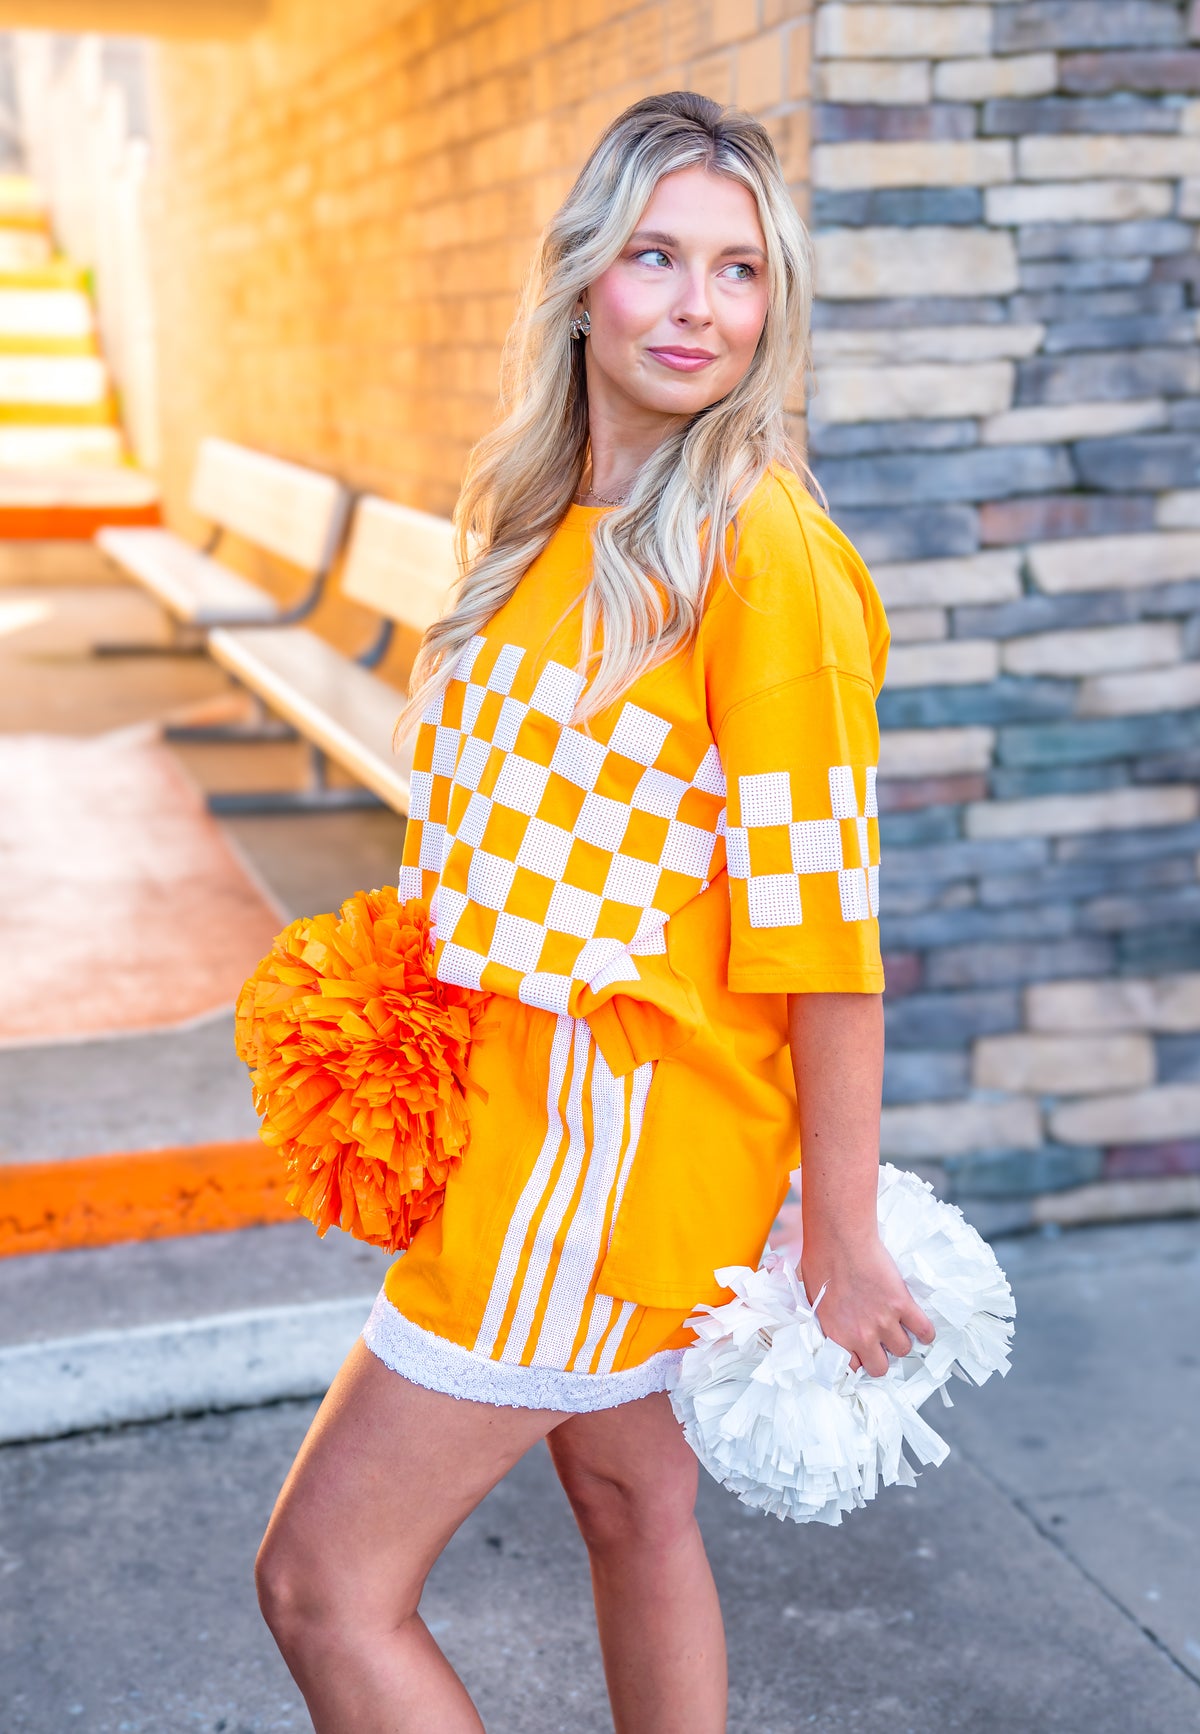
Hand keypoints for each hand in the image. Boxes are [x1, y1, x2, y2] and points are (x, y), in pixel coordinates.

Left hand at [801, 1231, 934, 1377]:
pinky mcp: (902, 1304)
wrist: (839, 1240)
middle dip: (882, 1357)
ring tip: (899, 1329)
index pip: (854, 1368)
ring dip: (901, 1341)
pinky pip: (924, 1330)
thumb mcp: (813, 1300)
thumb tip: (833, 1326)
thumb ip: (828, 1321)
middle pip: (881, 1368)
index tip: (863, 1353)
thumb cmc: (821, 1262)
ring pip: (903, 1350)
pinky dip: (926, 1332)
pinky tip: (922, 1329)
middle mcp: (861, 1335)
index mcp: (837, 1335)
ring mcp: (884, 1321)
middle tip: (881, 1343)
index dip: (860, 1360)